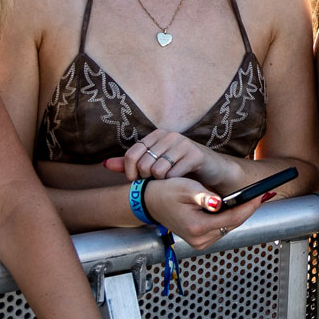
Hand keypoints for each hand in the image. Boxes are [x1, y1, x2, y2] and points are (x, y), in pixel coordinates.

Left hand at [106, 131, 227, 188]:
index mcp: (157, 135)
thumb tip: (104, 164)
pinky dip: (175, 184)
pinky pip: (173, 175)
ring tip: (171, 182)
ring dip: (162, 183)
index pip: (131, 154)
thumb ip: (131, 164)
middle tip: (157, 183)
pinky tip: (182, 182)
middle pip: (144, 164)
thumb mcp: (155, 164)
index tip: (138, 181)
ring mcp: (183, 143)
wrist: (214, 172)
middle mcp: (169, 135)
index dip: (131, 172)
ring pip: (157, 171)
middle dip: (148, 179)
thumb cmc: (182, 169)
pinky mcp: (195, 155)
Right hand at [140, 177, 264, 249]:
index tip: (262, 195)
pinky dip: (228, 217)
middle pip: (233, 224)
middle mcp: (200, 239)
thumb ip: (204, 197)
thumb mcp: (185, 188)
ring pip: (228, 227)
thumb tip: (219, 203)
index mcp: (197, 227)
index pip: (233, 219)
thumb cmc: (165, 192)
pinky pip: (220, 228)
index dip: (250, 206)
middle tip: (262, 193)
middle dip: (247, 208)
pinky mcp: (200, 240)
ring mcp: (200, 242)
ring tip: (251, 197)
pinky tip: (234, 205)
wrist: (149, 203)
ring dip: (238, 213)